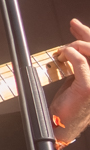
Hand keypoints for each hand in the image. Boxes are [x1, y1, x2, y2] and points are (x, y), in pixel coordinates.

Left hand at [48, 18, 89, 144]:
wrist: (63, 124)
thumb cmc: (68, 105)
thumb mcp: (75, 79)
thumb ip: (78, 65)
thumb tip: (72, 49)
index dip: (88, 35)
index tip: (76, 27)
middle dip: (85, 33)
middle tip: (73, 25)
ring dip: (75, 44)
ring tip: (63, 47)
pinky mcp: (87, 86)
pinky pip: (81, 63)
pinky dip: (72, 55)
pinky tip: (64, 53)